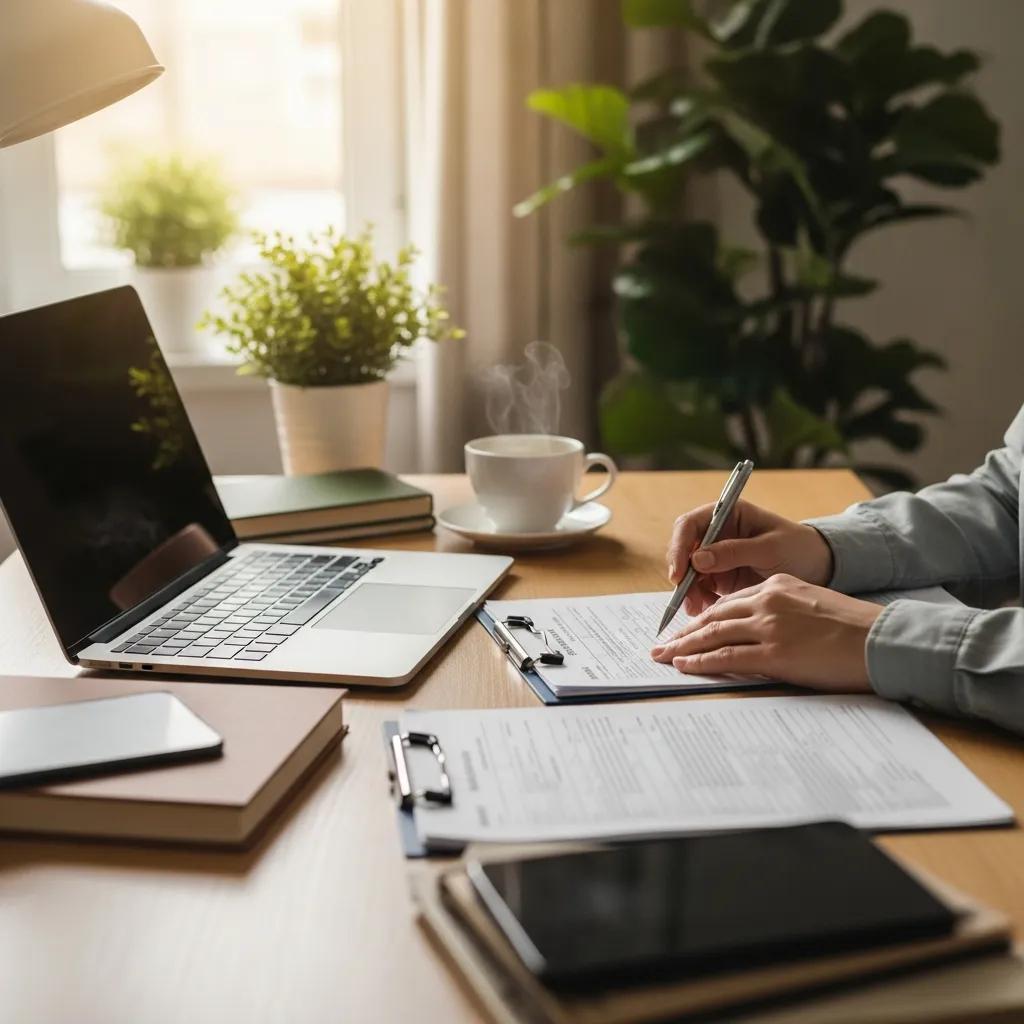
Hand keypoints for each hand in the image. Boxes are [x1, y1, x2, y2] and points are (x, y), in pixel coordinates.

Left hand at [651, 574, 880, 690]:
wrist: (881, 640)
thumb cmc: (854, 629)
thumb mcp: (813, 604)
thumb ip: (783, 610)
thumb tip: (760, 630)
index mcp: (778, 586)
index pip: (730, 602)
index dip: (705, 616)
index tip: (688, 628)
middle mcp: (768, 601)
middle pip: (714, 615)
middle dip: (685, 631)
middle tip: (663, 643)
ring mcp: (769, 627)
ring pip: (713, 634)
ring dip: (683, 646)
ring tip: (664, 656)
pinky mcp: (773, 653)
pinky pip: (725, 657)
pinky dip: (700, 661)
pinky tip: (685, 665)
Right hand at [666, 500, 833, 615]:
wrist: (818, 568)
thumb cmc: (798, 548)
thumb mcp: (770, 548)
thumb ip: (734, 551)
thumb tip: (697, 558)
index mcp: (726, 515)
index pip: (689, 525)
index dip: (679, 547)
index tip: (679, 572)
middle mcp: (716, 534)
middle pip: (683, 551)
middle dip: (682, 575)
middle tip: (687, 597)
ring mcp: (716, 557)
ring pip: (688, 574)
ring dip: (688, 591)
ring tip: (698, 609)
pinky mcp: (720, 578)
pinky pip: (699, 589)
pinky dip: (699, 601)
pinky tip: (706, 611)